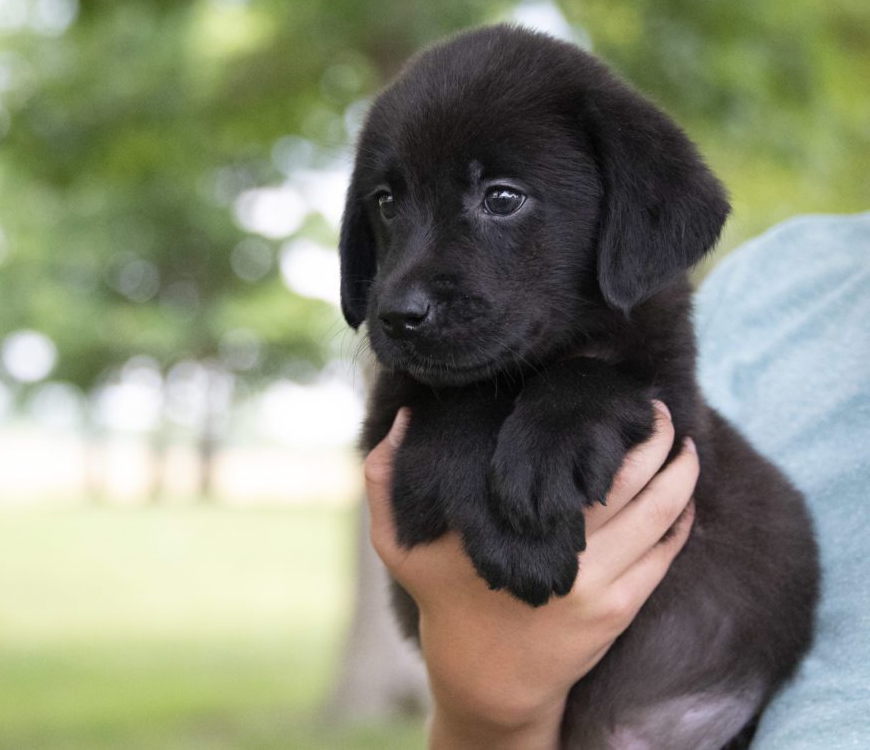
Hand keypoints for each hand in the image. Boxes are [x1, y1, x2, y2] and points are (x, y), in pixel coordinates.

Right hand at [364, 402, 697, 749]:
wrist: (485, 680)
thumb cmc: (442, 599)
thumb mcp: (397, 542)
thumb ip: (385, 477)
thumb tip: (405, 415)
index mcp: (516, 526)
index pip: (569, 460)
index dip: (596, 420)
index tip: (602, 390)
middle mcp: (566, 552)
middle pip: (630, 478)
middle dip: (653, 435)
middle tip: (654, 405)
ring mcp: (599, 582)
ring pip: (660, 512)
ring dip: (679, 471)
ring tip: (681, 439)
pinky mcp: (620, 608)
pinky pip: (665, 553)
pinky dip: (682, 518)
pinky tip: (685, 494)